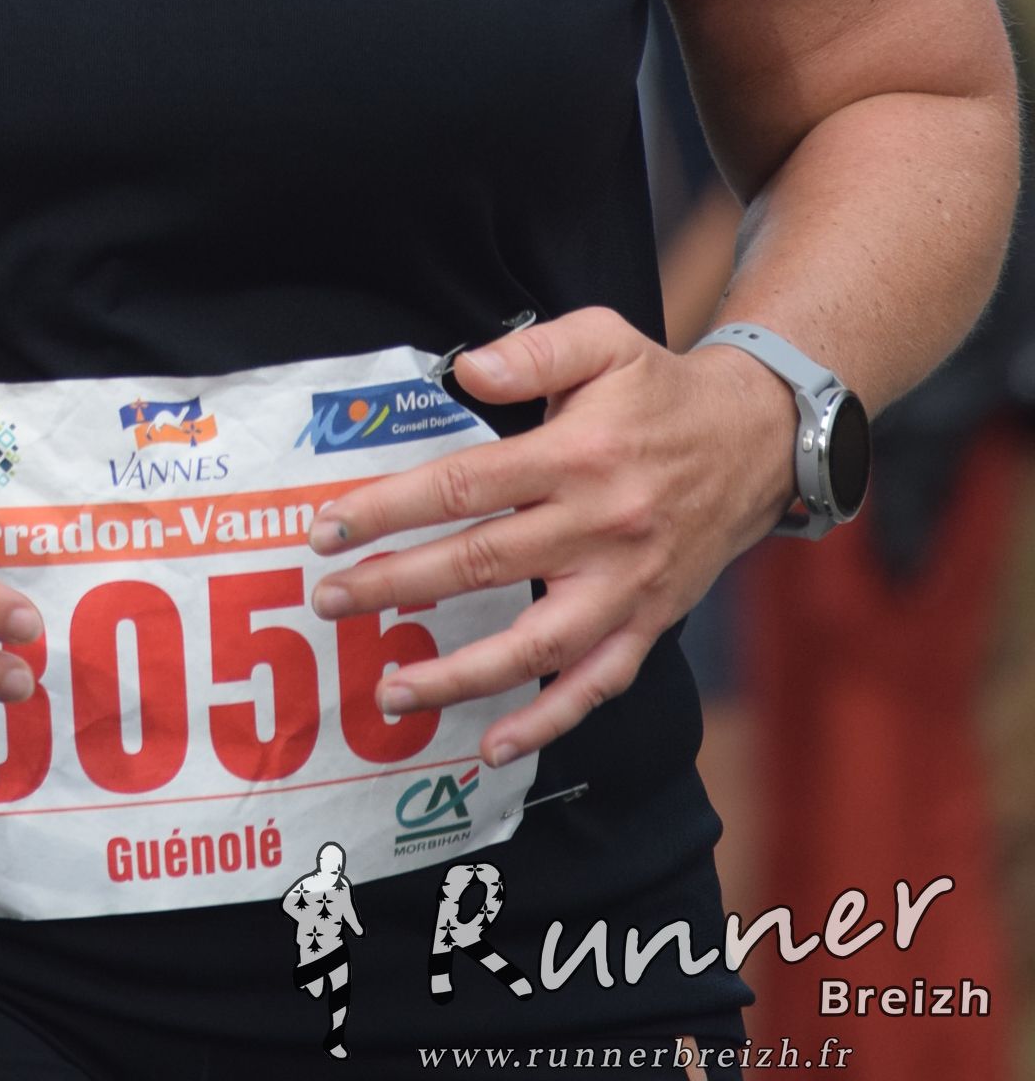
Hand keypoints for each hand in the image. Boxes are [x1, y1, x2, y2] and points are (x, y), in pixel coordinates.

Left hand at [303, 308, 797, 765]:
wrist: (757, 441)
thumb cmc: (660, 389)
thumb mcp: (603, 339)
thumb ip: (533, 353)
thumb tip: (466, 371)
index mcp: (579, 455)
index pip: (465, 486)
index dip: (391, 509)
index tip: (331, 528)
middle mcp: (601, 528)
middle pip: (483, 564)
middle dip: (396, 585)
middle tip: (329, 600)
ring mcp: (626, 586)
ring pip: (535, 646)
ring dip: (459, 676)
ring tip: (391, 691)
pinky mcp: (649, 623)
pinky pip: (595, 684)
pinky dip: (546, 723)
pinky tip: (494, 746)